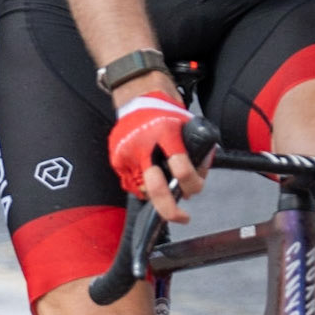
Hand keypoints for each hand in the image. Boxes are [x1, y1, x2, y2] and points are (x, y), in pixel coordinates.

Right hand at [108, 90, 205, 223]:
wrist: (138, 97)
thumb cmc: (166, 113)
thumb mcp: (189, 127)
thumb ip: (197, 153)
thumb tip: (198, 181)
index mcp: (166, 133)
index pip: (182, 169)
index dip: (193, 185)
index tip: (194, 189)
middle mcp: (143, 145)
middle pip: (156, 189)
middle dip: (169, 209)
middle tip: (181, 217)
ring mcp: (127, 153)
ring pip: (143, 189)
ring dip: (156, 193)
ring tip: (164, 183)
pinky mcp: (116, 158)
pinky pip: (130, 183)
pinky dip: (142, 184)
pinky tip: (149, 173)